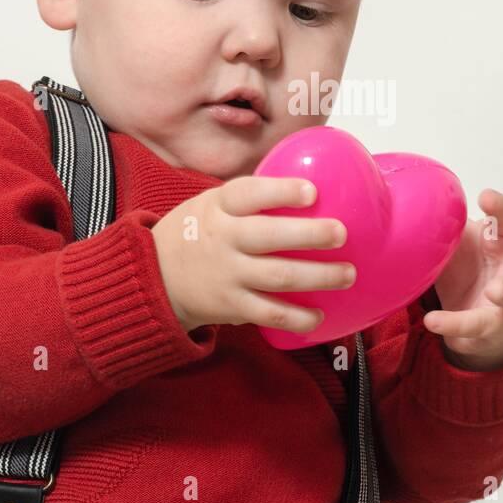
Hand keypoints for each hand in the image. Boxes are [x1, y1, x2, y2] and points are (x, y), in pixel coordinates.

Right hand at [152, 176, 355, 335]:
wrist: (154, 276)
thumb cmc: (198, 232)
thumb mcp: (212, 204)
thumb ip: (252, 198)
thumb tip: (311, 186)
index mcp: (219, 207)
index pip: (249, 193)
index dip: (281, 191)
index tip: (312, 191)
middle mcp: (223, 239)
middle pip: (270, 237)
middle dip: (310, 235)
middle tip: (341, 233)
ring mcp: (227, 275)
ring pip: (278, 276)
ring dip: (318, 277)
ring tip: (347, 274)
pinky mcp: (231, 306)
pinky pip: (269, 313)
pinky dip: (297, 317)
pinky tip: (319, 315)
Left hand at [426, 189, 502, 370]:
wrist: (481, 320)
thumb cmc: (472, 268)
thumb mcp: (459, 245)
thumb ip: (445, 230)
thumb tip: (410, 210)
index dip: (500, 207)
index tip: (485, 197)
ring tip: (494, 290)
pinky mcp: (498, 325)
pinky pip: (477, 324)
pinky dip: (454, 323)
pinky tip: (433, 321)